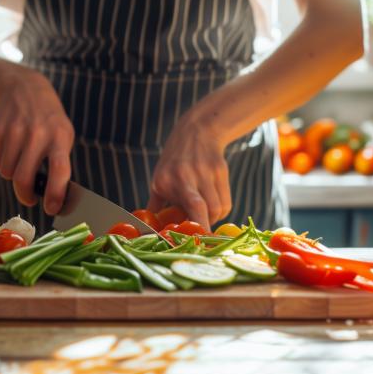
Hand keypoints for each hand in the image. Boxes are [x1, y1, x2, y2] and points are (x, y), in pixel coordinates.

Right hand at [0, 70, 73, 214]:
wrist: (23, 87)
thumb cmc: (49, 120)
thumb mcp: (62, 134)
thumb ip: (60, 162)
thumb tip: (56, 198)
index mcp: (60, 137)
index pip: (59, 171)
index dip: (55, 194)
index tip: (51, 209)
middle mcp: (37, 134)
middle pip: (24, 178)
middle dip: (25, 196)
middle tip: (30, 200)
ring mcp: (15, 131)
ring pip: (7, 173)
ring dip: (13, 176)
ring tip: (22, 162)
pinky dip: (4, 163)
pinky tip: (12, 149)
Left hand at [147, 114, 231, 228]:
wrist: (197, 132)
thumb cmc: (174, 162)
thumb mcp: (159, 180)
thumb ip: (155, 206)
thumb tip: (147, 231)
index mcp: (167, 180)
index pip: (188, 207)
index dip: (194, 227)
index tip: (193, 241)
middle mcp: (187, 175)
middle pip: (204, 209)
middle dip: (206, 228)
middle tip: (202, 239)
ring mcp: (206, 172)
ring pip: (217, 208)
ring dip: (212, 219)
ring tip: (203, 215)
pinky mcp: (221, 171)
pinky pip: (225, 202)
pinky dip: (220, 211)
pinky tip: (212, 205)